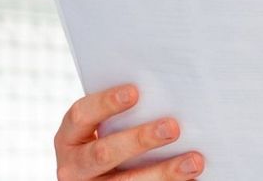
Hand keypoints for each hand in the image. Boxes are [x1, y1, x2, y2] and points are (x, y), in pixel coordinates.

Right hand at [53, 83, 204, 179]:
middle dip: (140, 139)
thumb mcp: (101, 129)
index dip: (106, 103)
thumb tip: (163, 95)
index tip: (135, 91)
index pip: (81, 115)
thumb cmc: (106, 141)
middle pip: (104, 153)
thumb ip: (121, 116)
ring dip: (163, 173)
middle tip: (172, 127)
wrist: (97, 179)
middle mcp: (73, 167)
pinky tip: (191, 180)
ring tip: (193, 161)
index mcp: (69, 138)